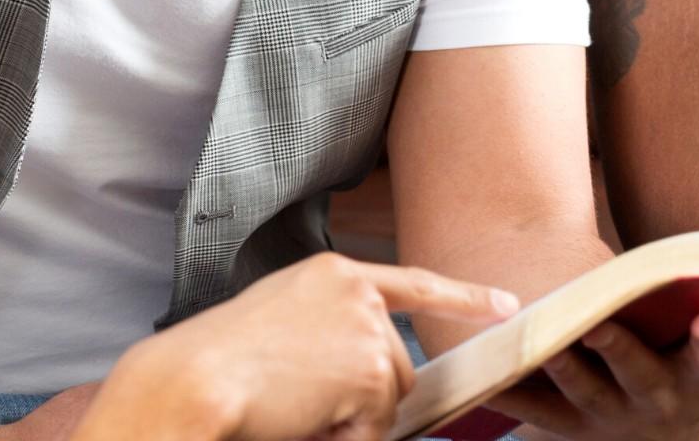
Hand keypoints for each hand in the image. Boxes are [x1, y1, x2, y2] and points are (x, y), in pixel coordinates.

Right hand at [70, 253, 516, 440]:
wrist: (192, 381)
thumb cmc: (215, 364)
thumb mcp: (279, 326)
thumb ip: (332, 334)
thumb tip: (380, 376)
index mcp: (331, 273)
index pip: (413, 283)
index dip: (464, 297)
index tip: (506, 303)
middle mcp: (357, 290)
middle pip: (398, 363)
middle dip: (368, 398)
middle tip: (308, 406)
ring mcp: (368, 326)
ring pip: (391, 396)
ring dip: (355, 420)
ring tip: (297, 409)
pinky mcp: (372, 365)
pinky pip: (379, 424)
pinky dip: (349, 435)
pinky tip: (306, 418)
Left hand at [489, 271, 698, 439]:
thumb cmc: (695, 370)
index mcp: (697, 375)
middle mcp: (651, 398)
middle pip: (634, 371)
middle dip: (619, 347)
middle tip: (599, 319)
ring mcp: (603, 412)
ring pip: (579, 387)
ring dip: (558, 361)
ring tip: (537, 332)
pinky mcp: (562, 420)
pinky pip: (531, 404)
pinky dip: (509, 386)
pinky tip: (486, 366)